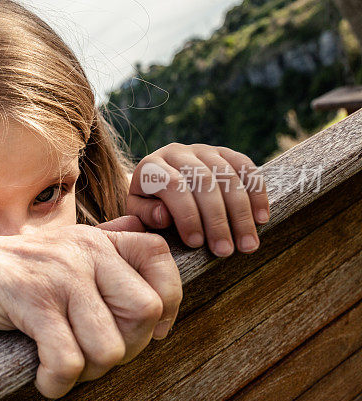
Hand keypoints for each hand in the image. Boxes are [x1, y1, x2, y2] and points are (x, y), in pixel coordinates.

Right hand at [0, 217, 180, 398]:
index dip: (168, 300)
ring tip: (63, 366)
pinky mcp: (29, 299)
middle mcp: (83, 250)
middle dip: (127, 348)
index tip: (149, 329)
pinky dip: (57, 383)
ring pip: (111, 347)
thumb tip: (139, 235)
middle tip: (93, 355)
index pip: (161, 258)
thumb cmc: (2, 273)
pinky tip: (41, 378)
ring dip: (89, 372)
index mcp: (94, 240)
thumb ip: (99, 248)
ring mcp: (57, 274)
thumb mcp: (55, 253)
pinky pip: (68, 361)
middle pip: (146, 311)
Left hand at [127, 143, 269, 255]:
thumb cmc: (149, 206)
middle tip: (225, 251)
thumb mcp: (138, 213)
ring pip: (228, 177)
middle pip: (204, 182)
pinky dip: (257, 194)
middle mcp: (177, 152)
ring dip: (241, 213)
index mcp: (151, 167)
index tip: (196, 244)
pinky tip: (261, 219)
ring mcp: (203, 149)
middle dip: (217, 220)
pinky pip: (247, 168)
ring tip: (248, 245)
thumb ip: (145, 215)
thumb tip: (164, 216)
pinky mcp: (225, 152)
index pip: (173, 186)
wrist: (158, 183)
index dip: (186, 215)